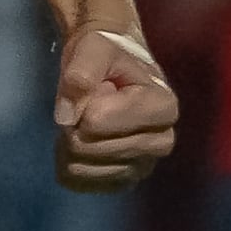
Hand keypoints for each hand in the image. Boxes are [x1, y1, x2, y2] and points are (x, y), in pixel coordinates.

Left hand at [53, 23, 176, 192]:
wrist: (112, 69)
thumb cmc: (108, 55)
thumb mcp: (93, 48)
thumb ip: (80, 73)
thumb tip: (66, 117)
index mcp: (163, 107)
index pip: (98, 121)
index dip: (83, 103)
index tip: (97, 87)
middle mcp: (161, 142)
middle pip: (88, 148)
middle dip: (74, 124)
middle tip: (85, 105)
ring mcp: (142, 167)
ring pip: (79, 167)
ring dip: (67, 143)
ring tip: (84, 121)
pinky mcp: (122, 182)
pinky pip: (77, 182)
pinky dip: (67, 162)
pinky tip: (79, 142)